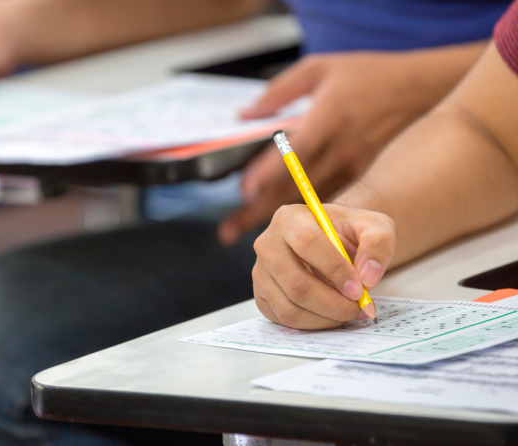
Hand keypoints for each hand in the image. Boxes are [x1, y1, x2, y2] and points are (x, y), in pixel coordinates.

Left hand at [219, 45, 483, 244]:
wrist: (421, 88)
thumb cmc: (367, 76)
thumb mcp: (319, 69)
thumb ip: (279, 92)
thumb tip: (245, 114)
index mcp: (327, 116)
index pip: (293, 152)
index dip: (267, 173)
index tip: (244, 191)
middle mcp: (341, 147)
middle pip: (294, 186)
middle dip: (259, 211)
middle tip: (229, 232)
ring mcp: (355, 166)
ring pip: (312, 201)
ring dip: (281, 222)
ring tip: (251, 237)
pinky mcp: (364, 177)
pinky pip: (332, 201)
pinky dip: (309, 218)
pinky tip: (290, 234)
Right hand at [252, 204, 395, 329]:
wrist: (331, 241)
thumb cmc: (348, 232)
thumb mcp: (374, 226)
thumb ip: (378, 244)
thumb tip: (367, 278)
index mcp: (290, 218)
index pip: (307, 243)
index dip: (334, 269)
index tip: (359, 289)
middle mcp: (267, 244)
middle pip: (296, 283)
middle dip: (333, 303)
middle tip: (359, 308)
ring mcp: (260, 272)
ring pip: (289, 307)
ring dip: (325, 318)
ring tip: (349, 312)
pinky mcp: (261, 295)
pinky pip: (284, 318)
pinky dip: (313, 324)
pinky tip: (331, 315)